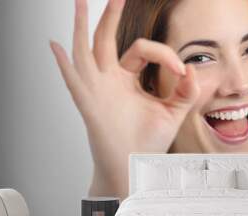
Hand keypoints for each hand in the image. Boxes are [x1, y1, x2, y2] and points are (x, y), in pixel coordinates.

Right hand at [49, 0, 200, 198]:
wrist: (135, 167)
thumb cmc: (148, 143)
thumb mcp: (173, 112)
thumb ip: (186, 91)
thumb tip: (192, 68)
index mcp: (127, 79)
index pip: (141, 49)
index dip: (163, 53)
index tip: (181, 69)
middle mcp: (109, 80)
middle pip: (106, 39)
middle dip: (110, 15)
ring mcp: (97, 89)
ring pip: (86, 50)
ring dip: (83, 26)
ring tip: (81, 2)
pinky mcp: (89, 104)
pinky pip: (74, 80)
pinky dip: (63, 64)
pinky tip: (55, 46)